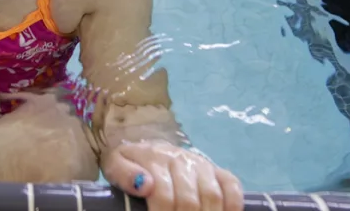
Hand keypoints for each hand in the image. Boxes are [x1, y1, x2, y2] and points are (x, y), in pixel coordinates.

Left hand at [102, 141, 242, 210]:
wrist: (148, 145)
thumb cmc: (132, 162)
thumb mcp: (116, 164)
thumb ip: (124, 174)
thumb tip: (145, 186)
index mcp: (155, 159)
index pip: (163, 195)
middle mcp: (182, 160)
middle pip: (189, 200)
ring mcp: (202, 165)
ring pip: (212, 196)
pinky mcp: (217, 170)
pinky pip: (232, 185)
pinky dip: (233, 204)